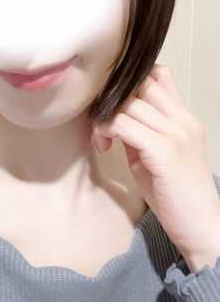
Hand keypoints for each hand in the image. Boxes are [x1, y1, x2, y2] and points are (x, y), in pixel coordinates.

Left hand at [91, 64, 219, 260]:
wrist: (202, 227)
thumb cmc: (177, 194)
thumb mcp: (159, 154)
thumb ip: (140, 131)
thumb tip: (112, 116)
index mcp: (184, 117)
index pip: (158, 74)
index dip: (129, 82)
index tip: (112, 104)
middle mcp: (183, 120)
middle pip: (139, 83)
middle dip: (113, 97)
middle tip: (100, 120)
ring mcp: (176, 134)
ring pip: (127, 102)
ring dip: (105, 116)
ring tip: (101, 138)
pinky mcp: (165, 151)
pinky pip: (124, 125)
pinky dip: (106, 129)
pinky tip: (104, 146)